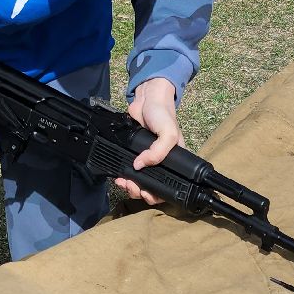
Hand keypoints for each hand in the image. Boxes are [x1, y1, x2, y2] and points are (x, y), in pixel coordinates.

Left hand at [117, 78, 179, 204]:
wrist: (147, 99)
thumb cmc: (163, 115)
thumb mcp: (168, 134)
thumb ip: (158, 152)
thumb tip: (139, 166)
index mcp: (175, 162)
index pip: (169, 185)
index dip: (158, 194)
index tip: (146, 193)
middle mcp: (161, 163)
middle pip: (152, 188)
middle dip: (140, 192)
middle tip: (132, 187)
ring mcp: (146, 160)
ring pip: (139, 182)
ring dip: (130, 187)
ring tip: (123, 182)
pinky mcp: (133, 154)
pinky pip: (128, 171)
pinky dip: (123, 177)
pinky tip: (118, 176)